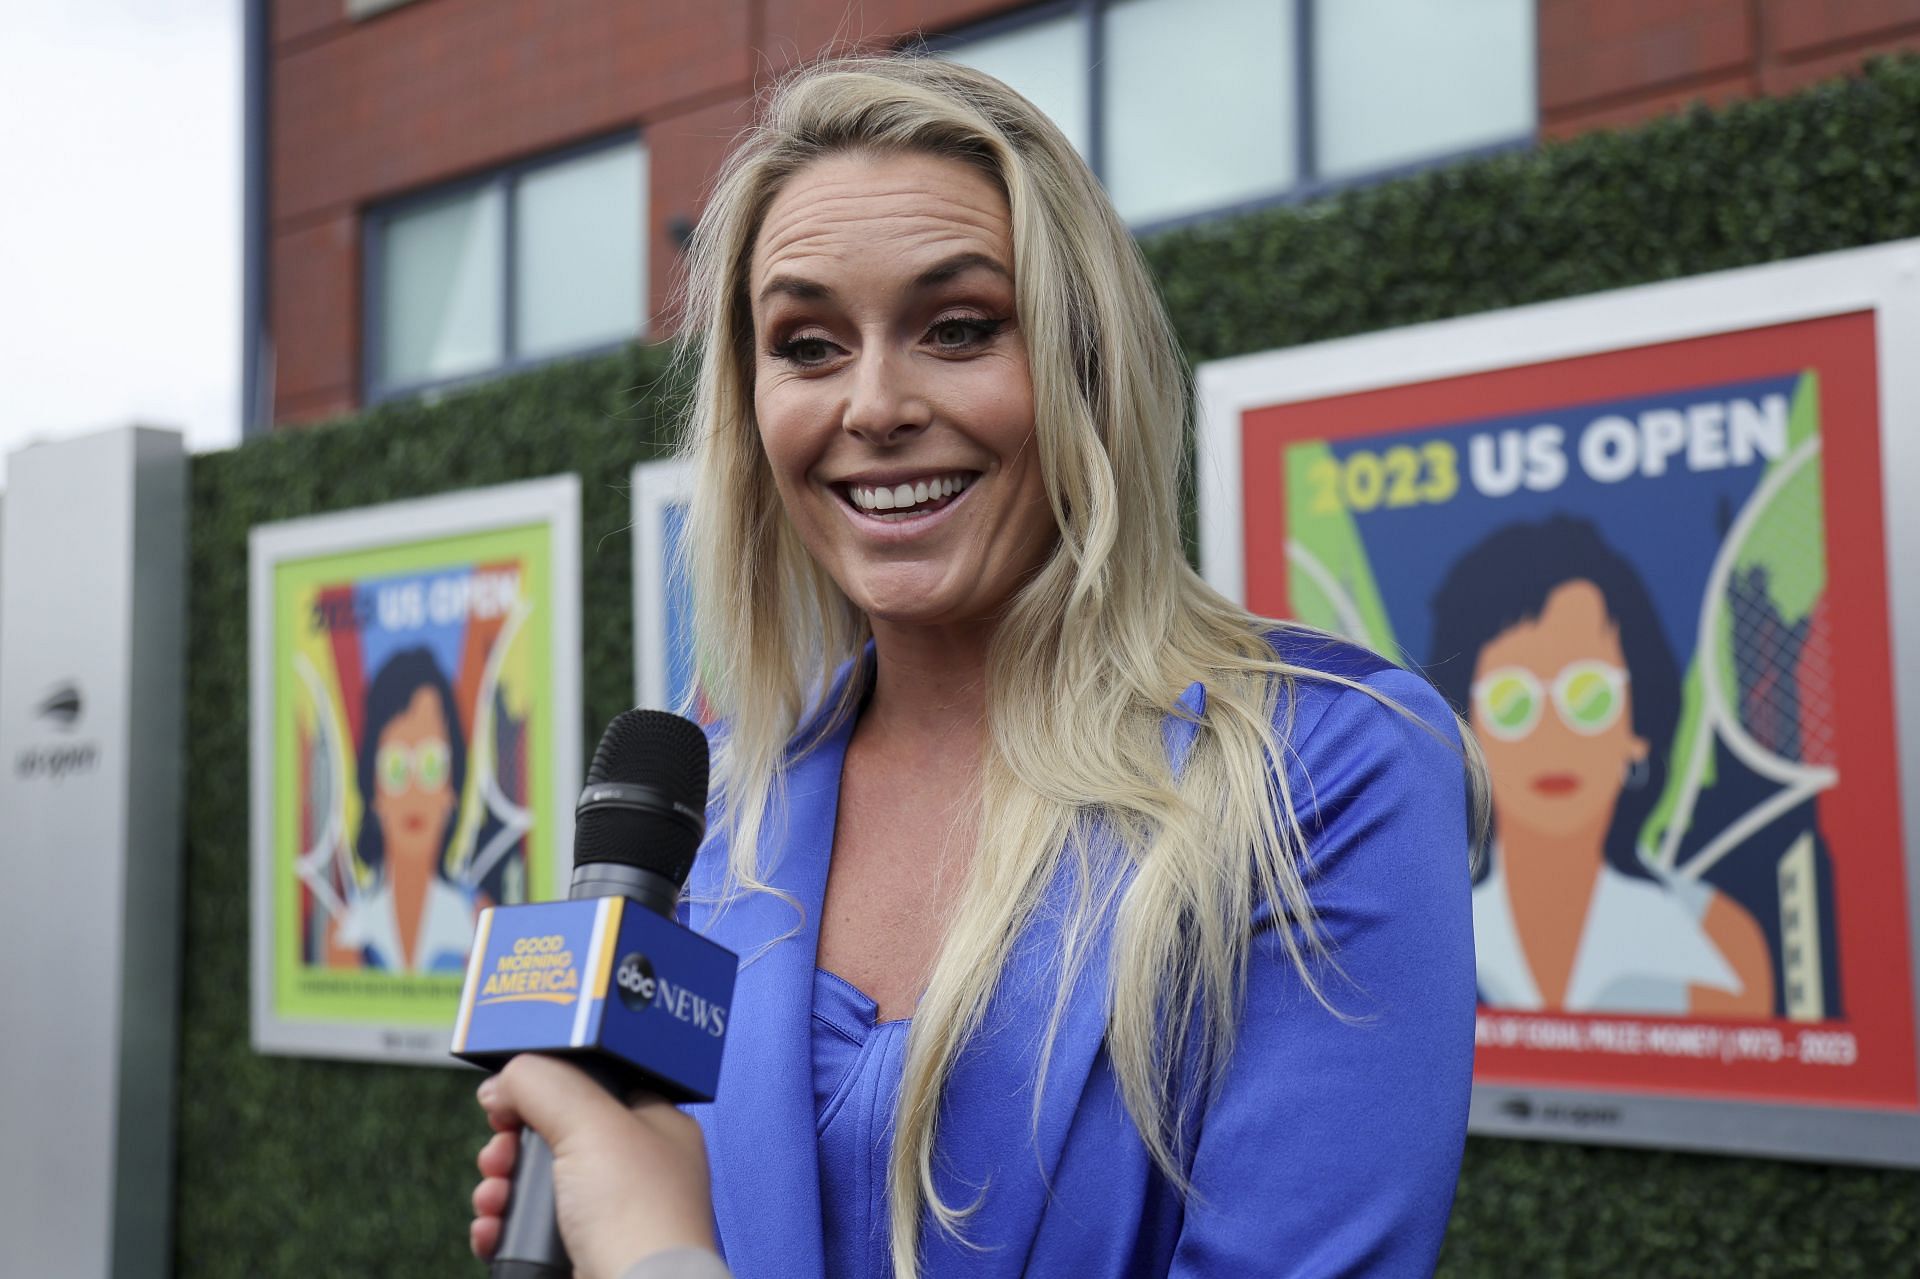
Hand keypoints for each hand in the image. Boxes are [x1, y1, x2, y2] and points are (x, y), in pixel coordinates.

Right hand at [471, 1054, 716, 1278]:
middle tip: (499, 1154)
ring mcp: (607, 1216)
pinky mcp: (578, 1255)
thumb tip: (504, 1083)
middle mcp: (634, 1170)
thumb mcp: (590, 1121)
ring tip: (494, 1198)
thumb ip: (544, 1083)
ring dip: (500, 1187)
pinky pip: (525, 1233)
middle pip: (554, 1136)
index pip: (595, 1086)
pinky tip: (492, 1230)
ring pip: (534, 1186)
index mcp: (655, 1126)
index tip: (511, 1095)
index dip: (549, 1086)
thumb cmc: (636, 1215)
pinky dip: (501, 1229)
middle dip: (512, 1144)